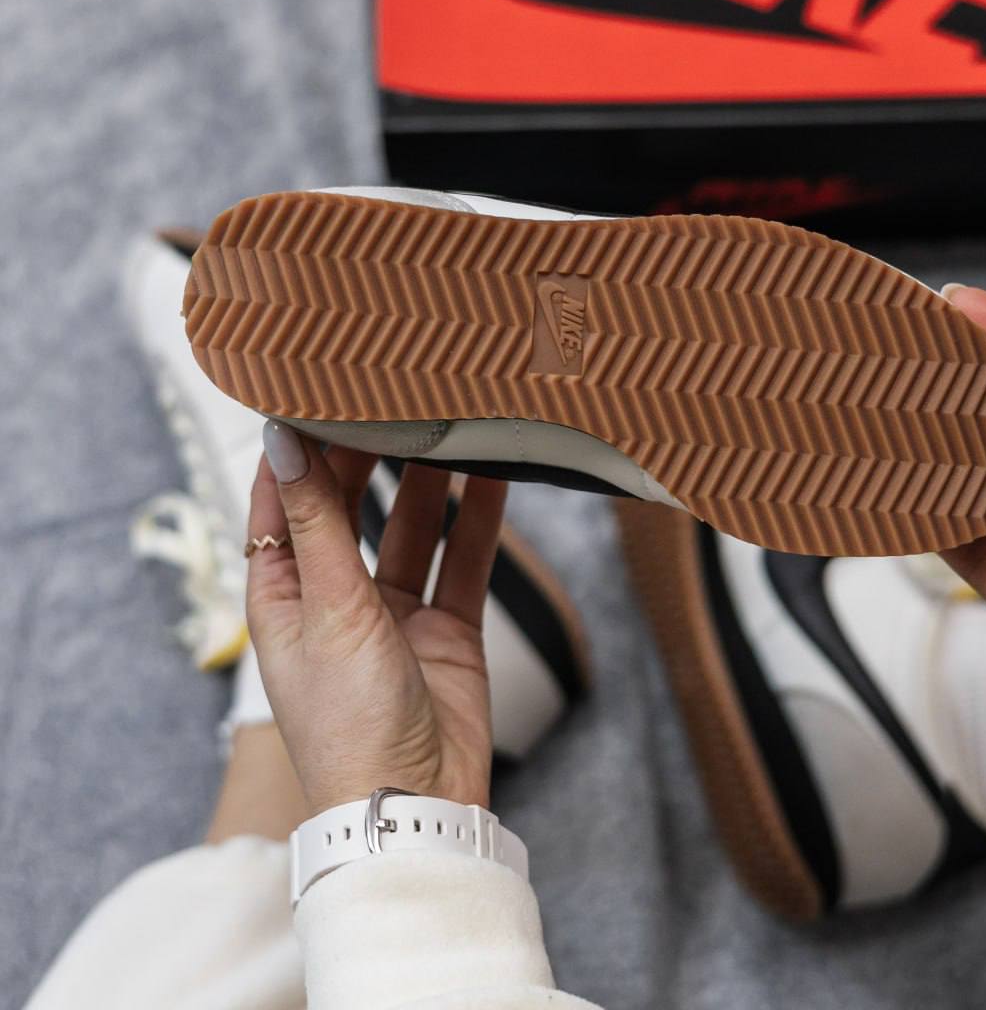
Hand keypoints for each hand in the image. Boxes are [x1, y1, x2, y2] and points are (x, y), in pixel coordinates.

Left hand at [245, 422, 506, 814]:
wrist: (415, 806)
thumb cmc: (348, 725)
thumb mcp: (328, 610)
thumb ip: (317, 522)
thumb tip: (283, 444)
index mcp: (284, 598)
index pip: (280, 506)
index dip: (294, 452)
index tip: (312, 392)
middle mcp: (336, 599)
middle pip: (348, 509)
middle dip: (367, 456)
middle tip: (391, 398)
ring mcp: (394, 615)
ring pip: (410, 529)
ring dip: (426, 482)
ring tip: (446, 423)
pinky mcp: (446, 629)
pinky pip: (463, 561)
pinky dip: (477, 521)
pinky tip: (493, 477)